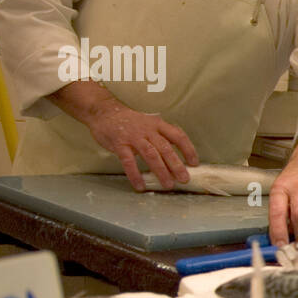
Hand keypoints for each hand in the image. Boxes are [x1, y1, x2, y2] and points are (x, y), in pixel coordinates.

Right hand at [82, 98, 197, 190]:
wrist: (103, 111)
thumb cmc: (129, 121)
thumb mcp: (149, 123)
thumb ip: (161, 136)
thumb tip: (176, 155)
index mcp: (158, 124)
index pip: (178, 136)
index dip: (188, 149)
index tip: (194, 163)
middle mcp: (147, 130)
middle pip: (165, 148)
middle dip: (176, 165)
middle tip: (184, 179)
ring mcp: (133, 137)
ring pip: (151, 155)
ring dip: (161, 171)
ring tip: (168, 185)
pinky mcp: (119, 144)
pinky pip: (128, 161)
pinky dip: (135, 175)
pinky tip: (140, 186)